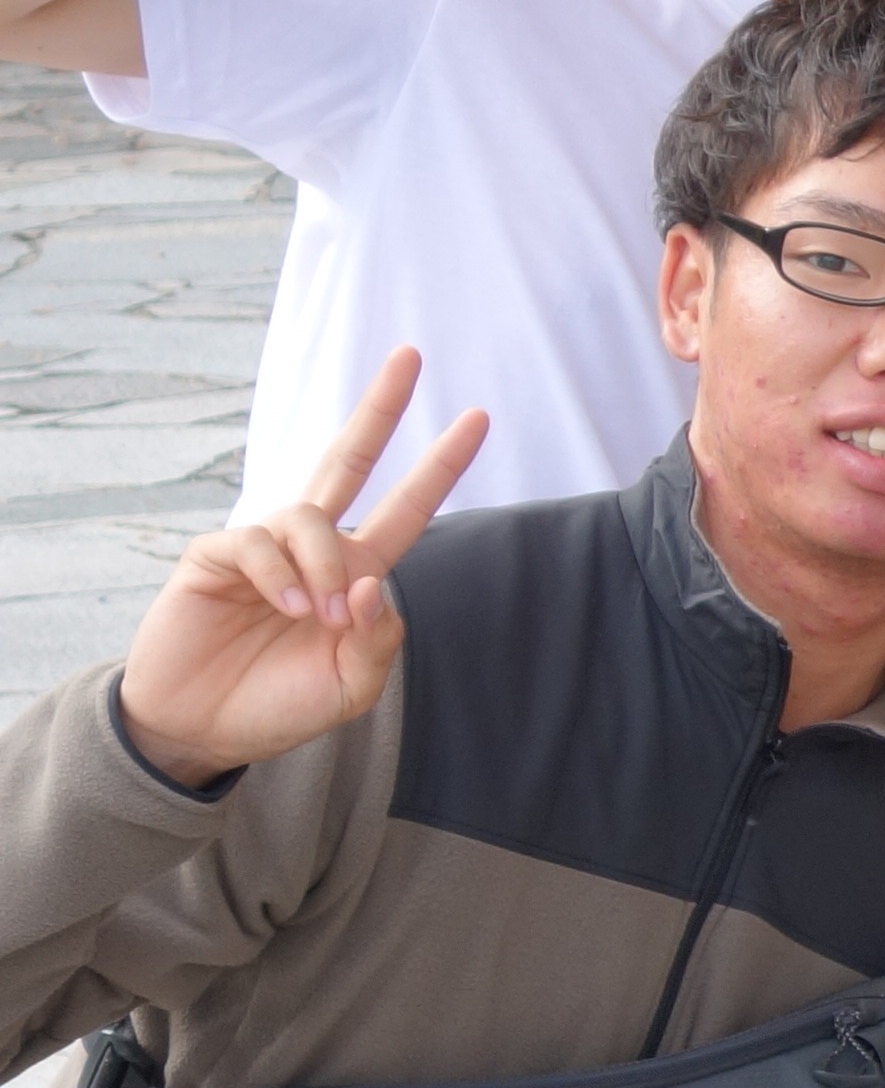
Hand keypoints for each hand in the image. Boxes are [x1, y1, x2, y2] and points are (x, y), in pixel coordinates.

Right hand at [117, 353, 487, 790]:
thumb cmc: (278, 706)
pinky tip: (283, 607)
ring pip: (307, 516)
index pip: (407, 508)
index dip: (439, 466)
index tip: (478, 418)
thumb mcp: (350, 684)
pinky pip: (254, 542)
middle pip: (348, 459)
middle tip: (411, 354)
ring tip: (312, 618)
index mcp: (354, 573)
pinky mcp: (212, 557)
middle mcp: (312, 548)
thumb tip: (368, 581)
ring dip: (321, 566)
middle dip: (380, 407)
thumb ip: (376, 637)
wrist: (203, 732)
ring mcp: (262, 548)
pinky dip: (279, 575)